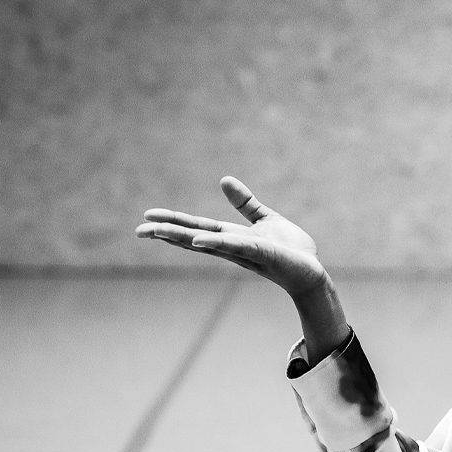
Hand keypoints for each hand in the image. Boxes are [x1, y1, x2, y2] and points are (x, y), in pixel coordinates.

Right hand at [136, 176, 326, 297]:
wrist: (312, 271)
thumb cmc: (290, 250)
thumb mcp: (264, 219)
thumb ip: (244, 203)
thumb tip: (223, 180)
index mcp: (232, 238)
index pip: (197, 229)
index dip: (174, 223)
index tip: (148, 218)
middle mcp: (233, 247)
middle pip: (195, 238)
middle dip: (167, 234)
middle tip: (138, 230)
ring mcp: (246, 252)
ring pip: (209, 243)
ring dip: (183, 238)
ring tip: (158, 232)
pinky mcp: (262, 254)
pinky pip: (236, 247)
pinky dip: (217, 243)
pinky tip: (199, 240)